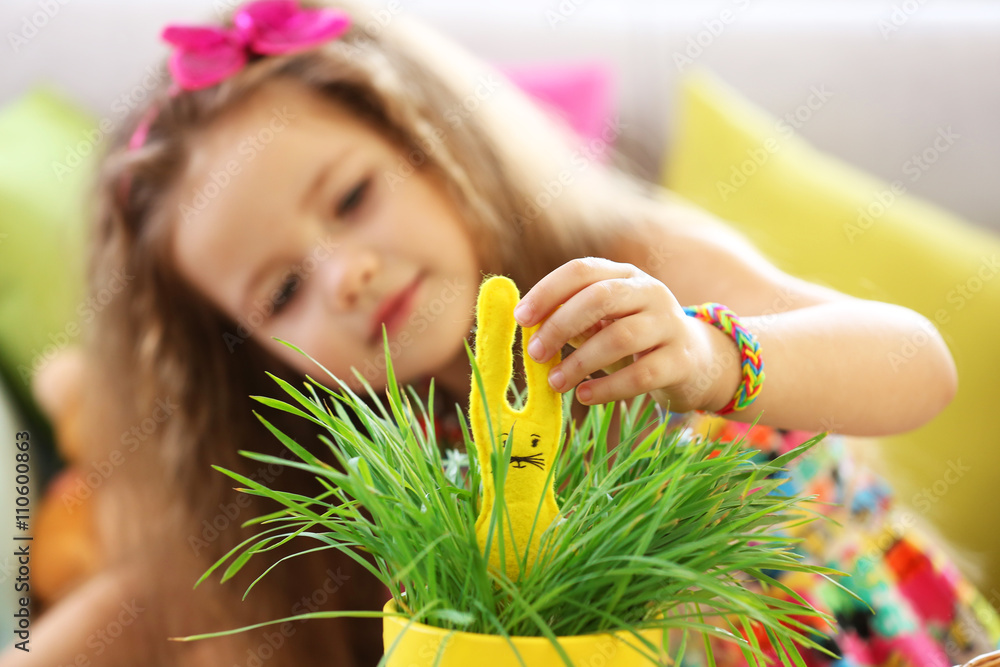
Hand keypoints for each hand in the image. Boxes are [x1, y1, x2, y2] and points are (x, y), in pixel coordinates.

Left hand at [512, 258, 739, 412]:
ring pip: (621, 337)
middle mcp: (650, 292)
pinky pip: (640, 374)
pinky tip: (584, 395)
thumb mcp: (605, 322)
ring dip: (580, 362)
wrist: (697, 361)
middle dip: (561, 325)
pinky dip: (607, 387)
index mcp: (624, 275)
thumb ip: (572, 319)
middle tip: (534, 353)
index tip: (521, 318)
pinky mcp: (681, 361)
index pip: (582, 270)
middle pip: (601, 298)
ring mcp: (670, 324)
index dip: (548, 291)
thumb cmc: (636, 339)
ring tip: (555, 382)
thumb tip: (529, 327)